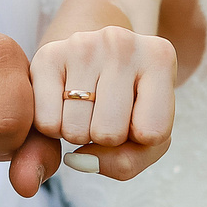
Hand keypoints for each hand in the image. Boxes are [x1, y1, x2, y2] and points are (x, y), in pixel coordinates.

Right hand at [31, 24, 175, 179]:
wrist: (98, 58)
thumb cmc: (130, 102)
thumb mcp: (148, 134)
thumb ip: (125, 163)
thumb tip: (74, 160)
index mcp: (160, 57)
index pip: (152, 133)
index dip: (141, 140)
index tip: (138, 115)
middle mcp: (121, 43)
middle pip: (109, 134)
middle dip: (106, 138)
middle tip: (107, 112)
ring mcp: (81, 45)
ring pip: (74, 132)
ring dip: (79, 133)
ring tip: (87, 107)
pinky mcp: (47, 55)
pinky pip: (46, 124)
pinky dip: (53, 128)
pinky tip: (65, 105)